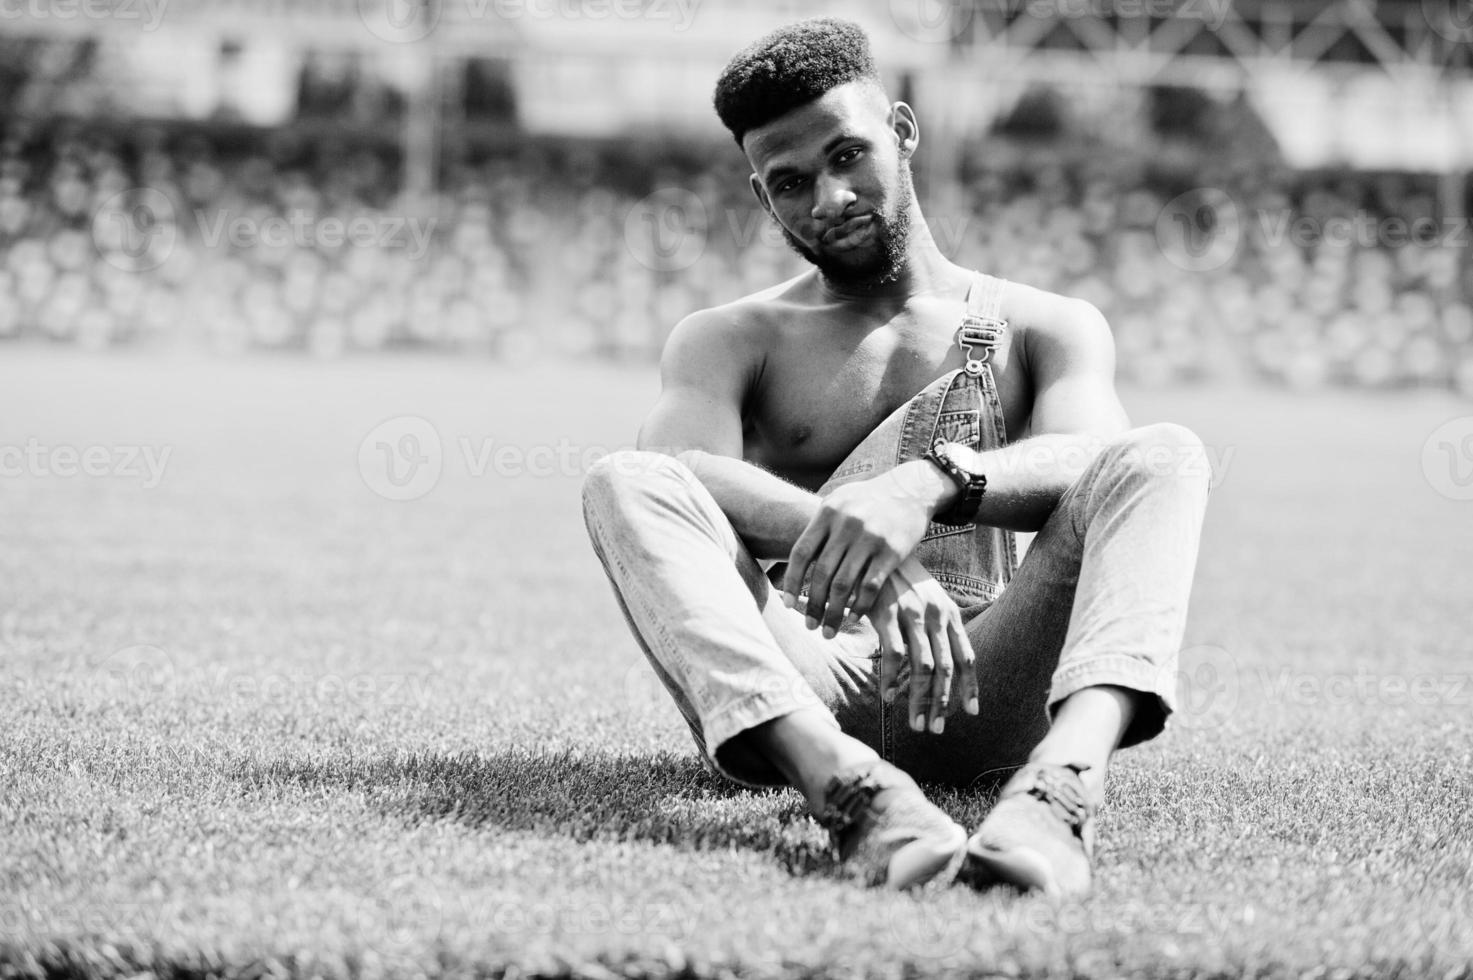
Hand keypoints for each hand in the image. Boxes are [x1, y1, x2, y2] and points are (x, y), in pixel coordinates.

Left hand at [782, 463, 953, 635]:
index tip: (788, 605)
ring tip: (828, 631)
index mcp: (828, 513)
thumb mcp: (838, 501)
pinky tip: (854, 618)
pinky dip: (860, 606)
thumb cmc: (867, 500)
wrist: (910, 489)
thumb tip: (792, 556)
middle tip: (810, 627)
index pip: (801, 553)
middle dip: (813, 605)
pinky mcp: (892, 551)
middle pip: (822, 573)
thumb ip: (817, 526)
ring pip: (844, 585)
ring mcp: (870, 538)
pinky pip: (871, 586)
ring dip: (834, 613)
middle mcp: (847, 525)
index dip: (792, 582)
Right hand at [867, 557, 978, 733]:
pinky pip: (894, 655)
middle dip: (943, 703)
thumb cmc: (901, 578)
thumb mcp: (928, 598)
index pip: (966, 657)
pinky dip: (892, 681)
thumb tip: (942, 663)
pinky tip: (888, 699)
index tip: (970, 713)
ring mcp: (912, 614)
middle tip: (937, 729)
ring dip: (920, 700)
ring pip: (923, 667)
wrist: (876, 547)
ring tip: (916, 724)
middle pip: (946, 669)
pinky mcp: (886, 613)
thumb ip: (937, 627)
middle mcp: (935, 615)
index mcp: (949, 614)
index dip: (970, 687)